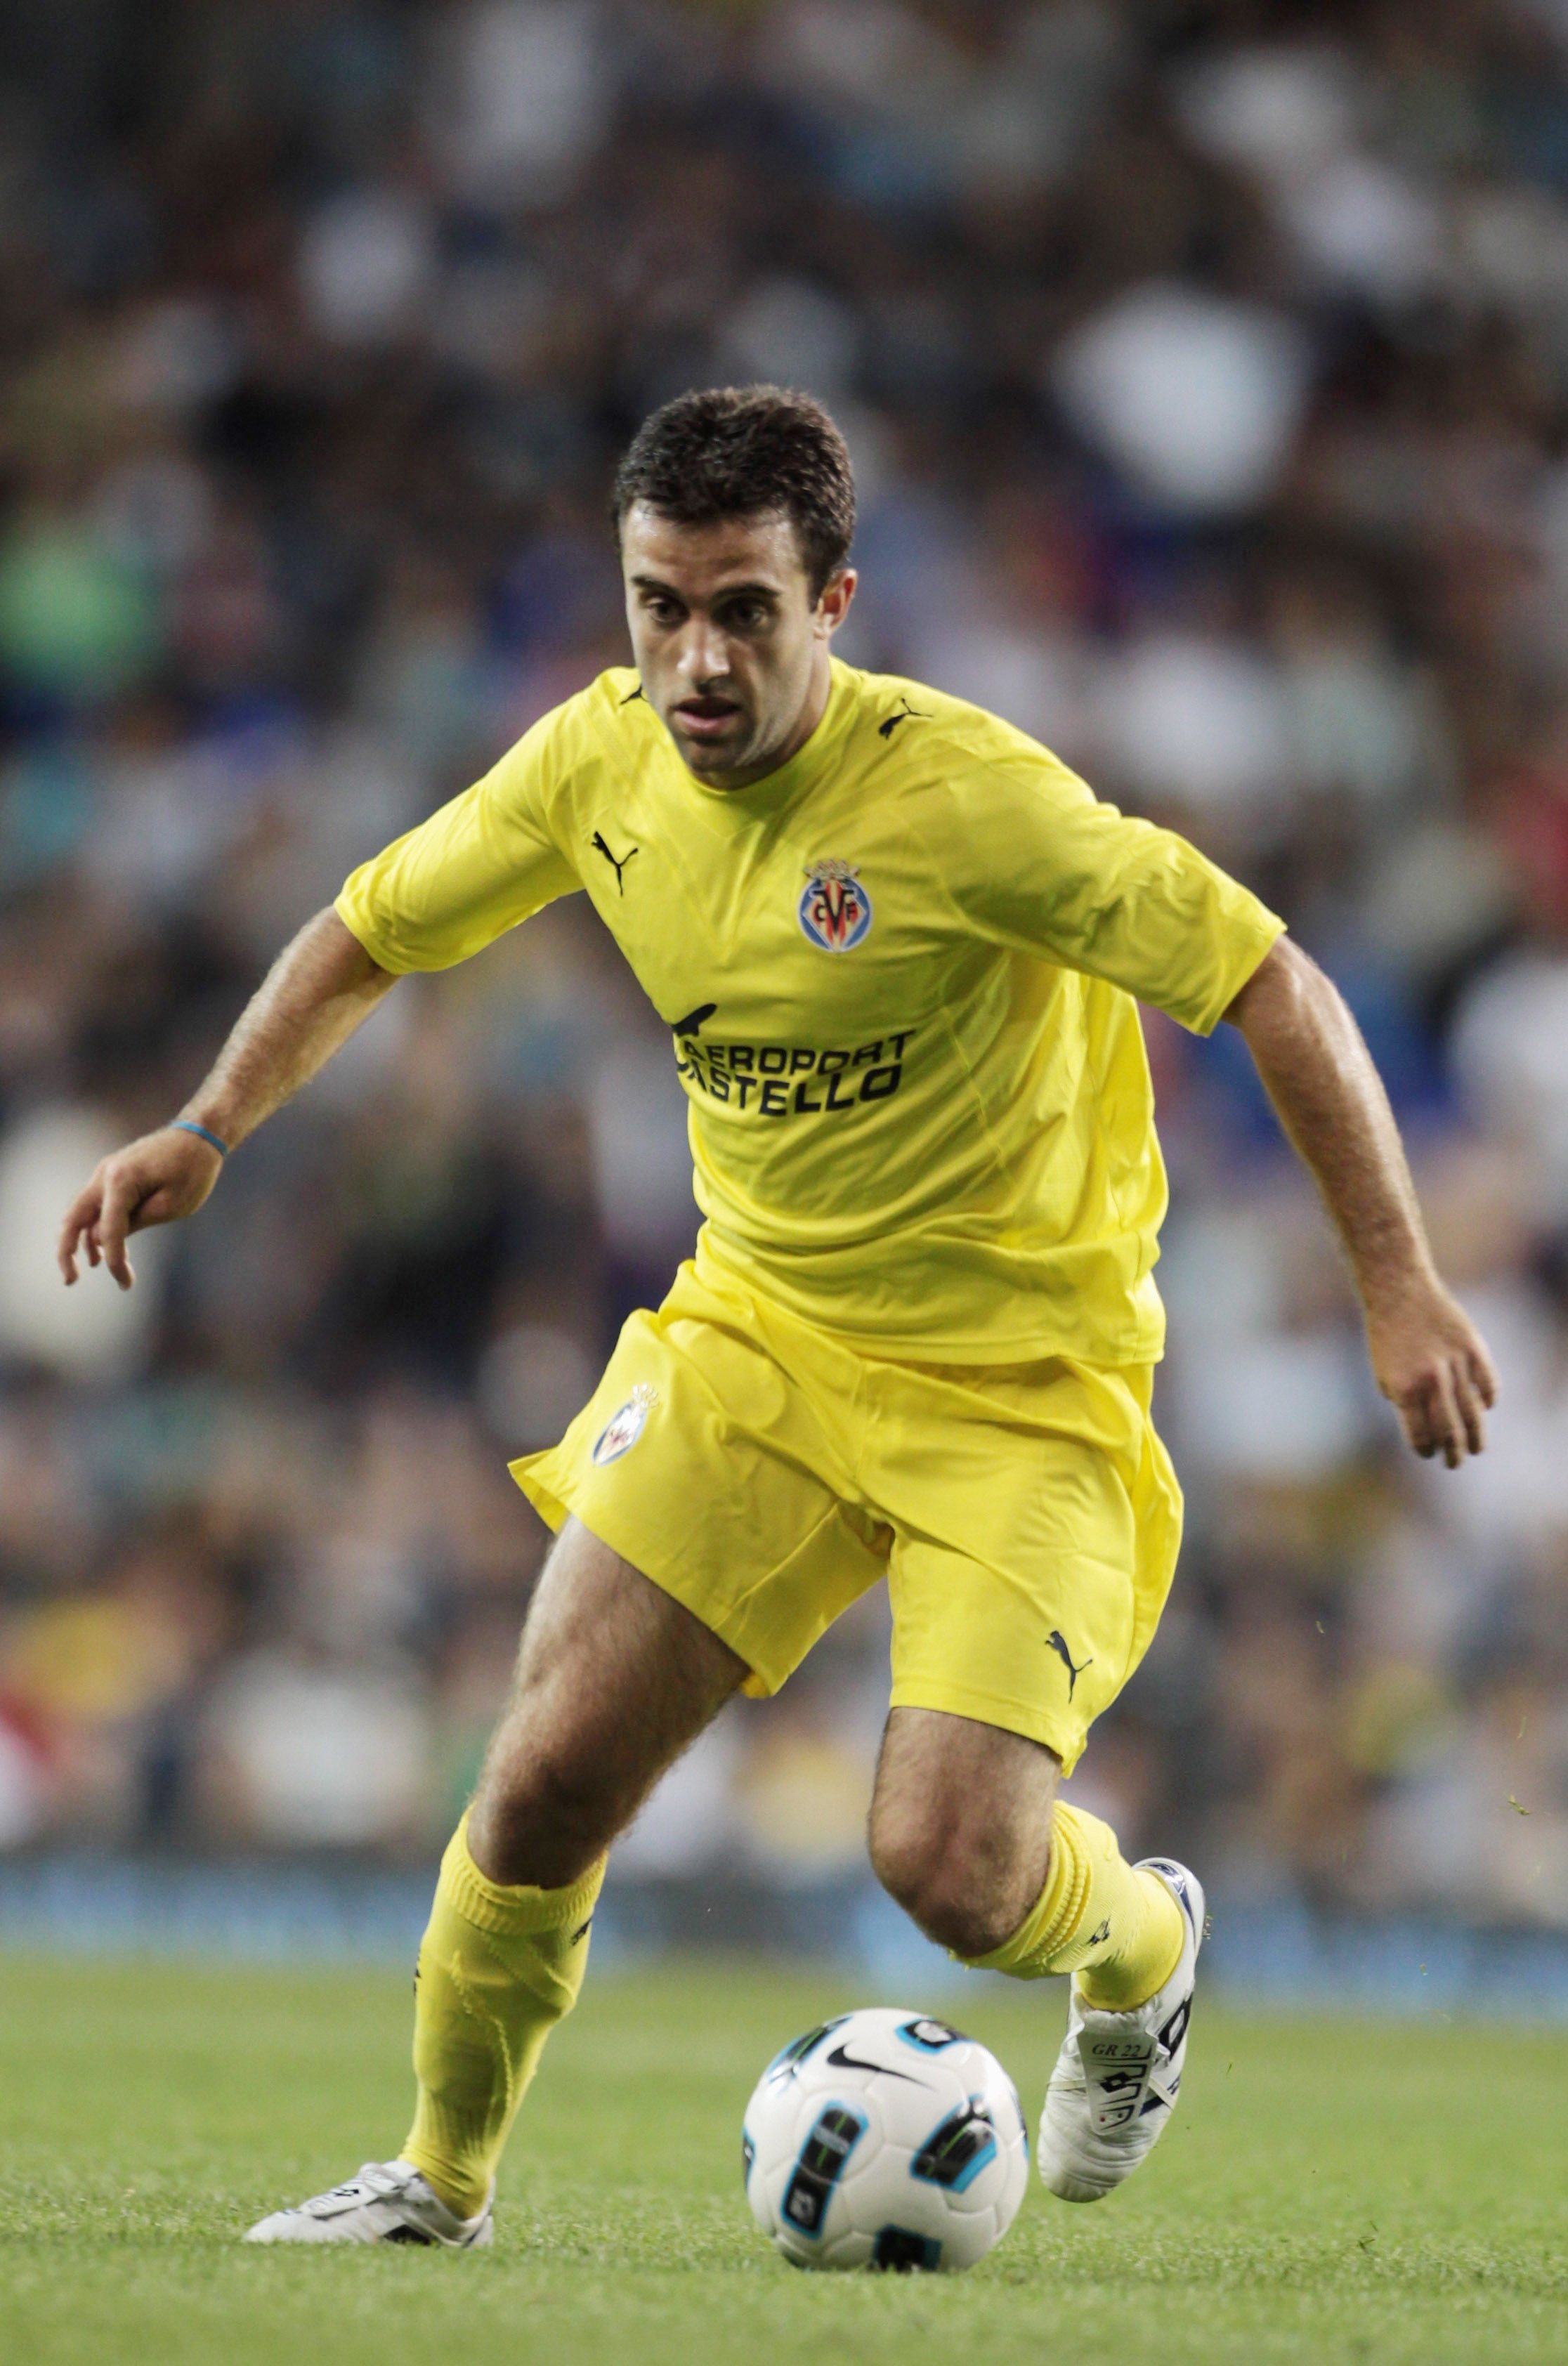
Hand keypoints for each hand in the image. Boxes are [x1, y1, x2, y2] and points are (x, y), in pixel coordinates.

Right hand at [58, 1126, 225, 1291]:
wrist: (198, 1135)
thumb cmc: (191, 1170)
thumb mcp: (170, 1205)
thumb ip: (134, 1223)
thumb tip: (99, 1239)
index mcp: (120, 1180)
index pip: (109, 1230)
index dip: (114, 1261)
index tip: (126, 1284)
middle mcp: (104, 1174)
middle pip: (73, 1218)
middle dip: (66, 1251)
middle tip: (71, 1281)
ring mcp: (106, 1173)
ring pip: (79, 1212)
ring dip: (78, 1241)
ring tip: (84, 1270)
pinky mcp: (112, 1176)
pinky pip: (94, 1205)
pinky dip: (92, 1227)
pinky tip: (96, 1251)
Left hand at [1365, 1277, 1497, 1468]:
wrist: (1398, 1292)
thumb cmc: (1386, 1337)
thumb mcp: (1384, 1374)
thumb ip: (1405, 1404)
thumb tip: (1431, 1431)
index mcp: (1404, 1390)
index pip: (1422, 1435)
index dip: (1426, 1449)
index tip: (1429, 1453)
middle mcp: (1432, 1380)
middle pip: (1450, 1430)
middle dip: (1453, 1453)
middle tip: (1454, 1463)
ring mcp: (1455, 1364)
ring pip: (1473, 1412)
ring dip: (1475, 1436)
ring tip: (1476, 1449)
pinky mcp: (1473, 1347)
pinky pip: (1488, 1383)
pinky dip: (1488, 1399)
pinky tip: (1484, 1408)